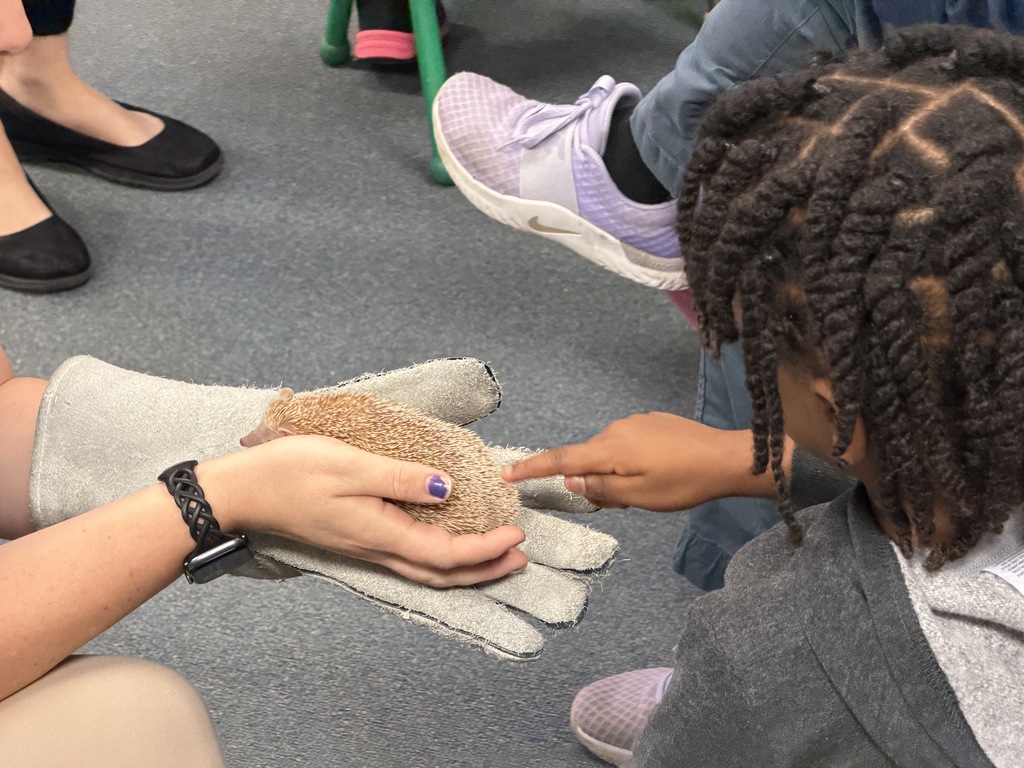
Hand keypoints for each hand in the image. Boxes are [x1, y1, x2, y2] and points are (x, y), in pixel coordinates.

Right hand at [201, 435, 526, 587]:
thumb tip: (446, 488)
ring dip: (466, 567)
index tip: (516, 532)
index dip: (486, 548)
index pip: (446, 554)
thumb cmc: (290, 472)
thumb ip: (400, 478)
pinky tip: (447, 542)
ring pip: (427, 570)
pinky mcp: (358, 539)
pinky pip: (410, 559)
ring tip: (496, 555)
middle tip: (520, 556)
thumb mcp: (349, 465)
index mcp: (380, 533)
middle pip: (442, 573)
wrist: (242, 492)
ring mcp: (366, 547)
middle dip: (486, 568)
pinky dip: (440, 557)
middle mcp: (377, 548)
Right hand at [502, 412, 778, 510]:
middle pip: (587, 458)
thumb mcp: (639, 497)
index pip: (560, 459)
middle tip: (624, 503)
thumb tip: (569, 480)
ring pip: (609, 453)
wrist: (727, 458)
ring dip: (615, 473)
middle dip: (593, 480)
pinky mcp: (651, 422)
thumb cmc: (684, 482)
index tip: (506, 472)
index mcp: (609, 449)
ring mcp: (634, 422)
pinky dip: (630, 462)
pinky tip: (658, 473)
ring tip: (648, 490)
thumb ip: (600, 490)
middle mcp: (616, 429)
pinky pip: (627, 444)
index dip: (532, 468)